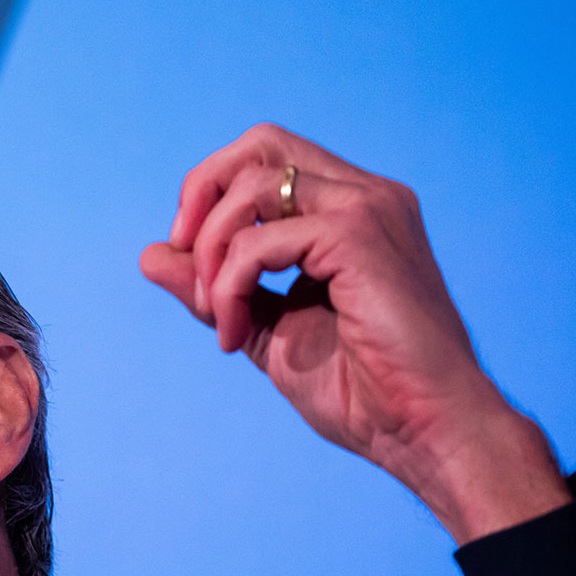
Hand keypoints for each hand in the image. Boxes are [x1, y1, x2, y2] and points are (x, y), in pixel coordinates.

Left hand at [140, 123, 569, 543]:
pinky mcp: (359, 236)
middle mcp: (366, 195)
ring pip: (253, 186)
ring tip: (218, 317)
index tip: (195, 269)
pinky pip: (259, 241)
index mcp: (352, 209)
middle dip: (201, 195)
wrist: (424, 432)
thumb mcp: (268, 331)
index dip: (212, 197)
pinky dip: (230, 286)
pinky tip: (236, 337)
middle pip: (259, 143)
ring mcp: (368, 208)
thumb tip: (151, 254)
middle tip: (189, 266)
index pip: (266, 156)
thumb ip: (217, 289)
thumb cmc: (364, 392)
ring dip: (212, 254)